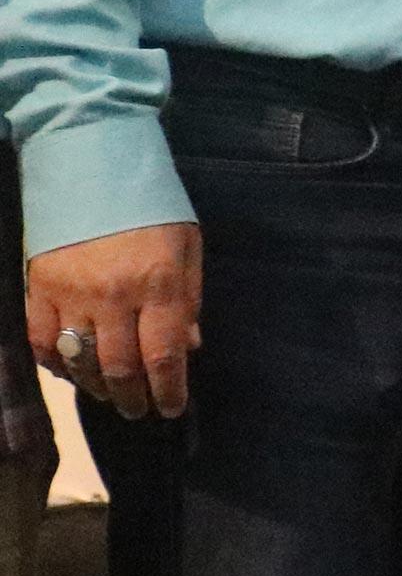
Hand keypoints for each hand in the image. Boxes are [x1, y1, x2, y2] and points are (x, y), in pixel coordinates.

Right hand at [30, 222, 204, 420]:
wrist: (91, 165)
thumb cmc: (151, 207)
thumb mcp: (187, 248)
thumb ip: (188, 299)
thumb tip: (189, 346)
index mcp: (158, 285)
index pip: (164, 356)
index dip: (169, 391)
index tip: (172, 408)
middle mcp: (114, 296)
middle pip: (120, 367)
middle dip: (133, 398)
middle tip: (139, 410)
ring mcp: (71, 293)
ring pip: (80, 360)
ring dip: (96, 386)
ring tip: (110, 394)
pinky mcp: (38, 286)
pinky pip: (40, 340)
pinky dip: (55, 363)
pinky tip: (70, 371)